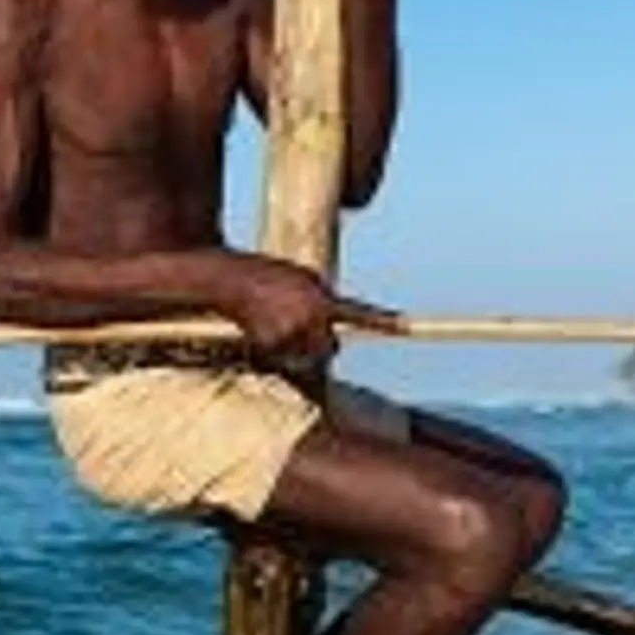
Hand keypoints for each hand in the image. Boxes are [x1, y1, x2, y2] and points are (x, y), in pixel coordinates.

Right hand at [222, 255, 403, 363]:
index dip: (383, 321)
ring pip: (304, 359)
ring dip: (295, 350)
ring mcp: (290, 335)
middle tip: (301, 328)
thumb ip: (322, 300)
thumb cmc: (265, 274)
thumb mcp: (303, 278)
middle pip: (329, 350)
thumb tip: (329, 327)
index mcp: (321, 299)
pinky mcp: (269, 347)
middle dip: (319, 345)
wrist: (228, 278)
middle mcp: (309, 319)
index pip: (358, 313)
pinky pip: (280, 359)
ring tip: (274, 326)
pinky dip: (273, 351)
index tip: (406, 325)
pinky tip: (259, 331)